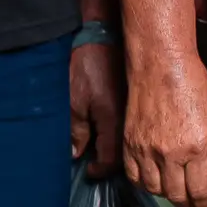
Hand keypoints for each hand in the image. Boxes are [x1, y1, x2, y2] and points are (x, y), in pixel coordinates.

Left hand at [69, 38, 123, 178]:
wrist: (102, 35)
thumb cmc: (86, 65)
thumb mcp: (73, 101)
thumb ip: (76, 131)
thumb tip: (77, 154)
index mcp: (114, 122)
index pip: (112, 161)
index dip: (100, 170)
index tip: (89, 171)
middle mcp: (129, 120)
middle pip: (126, 156)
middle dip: (109, 164)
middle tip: (93, 163)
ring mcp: (133, 111)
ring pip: (129, 143)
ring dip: (115, 150)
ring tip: (99, 151)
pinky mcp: (133, 102)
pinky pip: (129, 128)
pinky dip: (118, 135)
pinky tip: (106, 132)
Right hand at [123, 51, 206, 206]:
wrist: (159, 63)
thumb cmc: (192, 85)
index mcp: (197, 147)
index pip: (201, 193)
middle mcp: (170, 154)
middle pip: (178, 196)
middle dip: (190, 204)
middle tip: (196, 201)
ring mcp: (146, 150)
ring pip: (155, 190)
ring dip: (168, 194)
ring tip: (176, 188)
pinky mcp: (129, 144)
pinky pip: (134, 177)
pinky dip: (145, 183)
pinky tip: (155, 178)